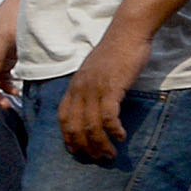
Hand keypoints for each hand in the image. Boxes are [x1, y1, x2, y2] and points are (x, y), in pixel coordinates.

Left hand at [58, 26, 147, 162]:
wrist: (127, 32)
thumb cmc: (116, 50)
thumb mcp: (96, 71)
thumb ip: (92, 87)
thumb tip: (96, 104)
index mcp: (75, 86)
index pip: (63, 118)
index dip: (68, 137)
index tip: (78, 150)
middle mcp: (80, 89)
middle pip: (75, 126)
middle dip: (85, 147)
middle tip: (98, 158)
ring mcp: (94, 89)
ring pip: (91, 126)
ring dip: (100, 144)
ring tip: (110, 155)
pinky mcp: (111, 88)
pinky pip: (108, 116)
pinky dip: (113, 130)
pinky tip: (121, 136)